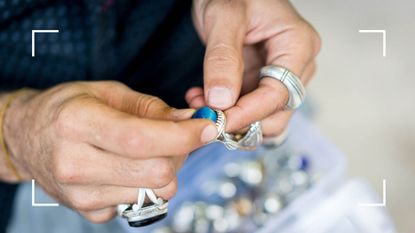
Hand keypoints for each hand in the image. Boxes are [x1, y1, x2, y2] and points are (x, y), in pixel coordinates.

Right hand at [2, 81, 216, 222]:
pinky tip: (129, 168)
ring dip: (166, 170)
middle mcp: (75, 163)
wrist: (27, 137)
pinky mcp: (88, 212)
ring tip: (150, 151)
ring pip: (154, 192)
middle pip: (156, 173)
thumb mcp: (108, 93)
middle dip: (181, 154)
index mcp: (77, 123)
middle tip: (179, 137)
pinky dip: (145, 185)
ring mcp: (80, 194)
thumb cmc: (69, 108)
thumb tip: (191, 121)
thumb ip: (152, 108)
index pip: (142, 139)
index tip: (207, 127)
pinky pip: (139, 203)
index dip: (183, 136)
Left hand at [189, 0, 320, 135]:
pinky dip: (227, 111)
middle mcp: (297, 64)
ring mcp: (280, 75)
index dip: (248, 113)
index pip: (279, 94)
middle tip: (207, 116)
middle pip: (278, 112)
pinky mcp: (262, 81)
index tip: (218, 121)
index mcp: (298, 45)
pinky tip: (203, 98)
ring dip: (233, 119)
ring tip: (200, 104)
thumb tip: (222, 101)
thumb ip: (223, 58)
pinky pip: (249, 108)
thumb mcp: (223, 17)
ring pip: (264, 117)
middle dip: (242, 121)